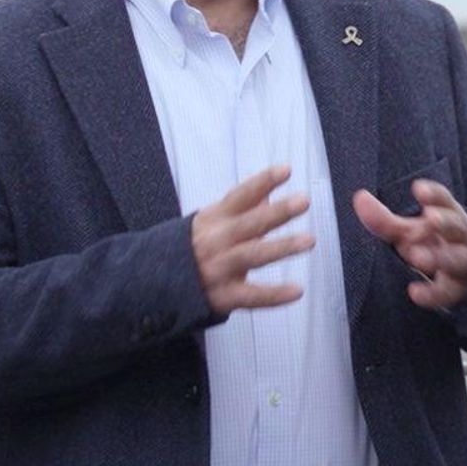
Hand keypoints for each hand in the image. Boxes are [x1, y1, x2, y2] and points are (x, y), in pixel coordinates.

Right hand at [190, 165, 314, 314]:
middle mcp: (217, 240)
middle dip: (277, 212)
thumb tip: (269, 190)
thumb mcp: (213, 221)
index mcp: (215, 218)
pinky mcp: (223, 296)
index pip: (240, 195)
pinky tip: (297, 291)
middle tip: (304, 200)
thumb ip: (243, 207)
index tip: (286, 169)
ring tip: (309, 240)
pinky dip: (274, 295)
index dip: (262, 181)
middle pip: (250, 223)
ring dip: (281, 247)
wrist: (158, 283)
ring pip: (253, 256)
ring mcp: (220, 268)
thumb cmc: (195, 246)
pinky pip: (252, 296)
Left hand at [354, 179, 466, 309]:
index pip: (445, 200)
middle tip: (430, 218)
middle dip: (445, 222)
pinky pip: (448, 291)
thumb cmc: (430, 244)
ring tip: (416, 256)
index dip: (434, 195)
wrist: (462, 275)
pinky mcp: (459, 288)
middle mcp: (460, 238)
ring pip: (458, 259)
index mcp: (449, 216)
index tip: (418, 189)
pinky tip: (414, 292)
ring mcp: (463, 263)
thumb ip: (385, 220)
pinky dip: (432, 294)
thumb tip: (359, 197)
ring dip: (439, 258)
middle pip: (456, 227)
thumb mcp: (408, 231)